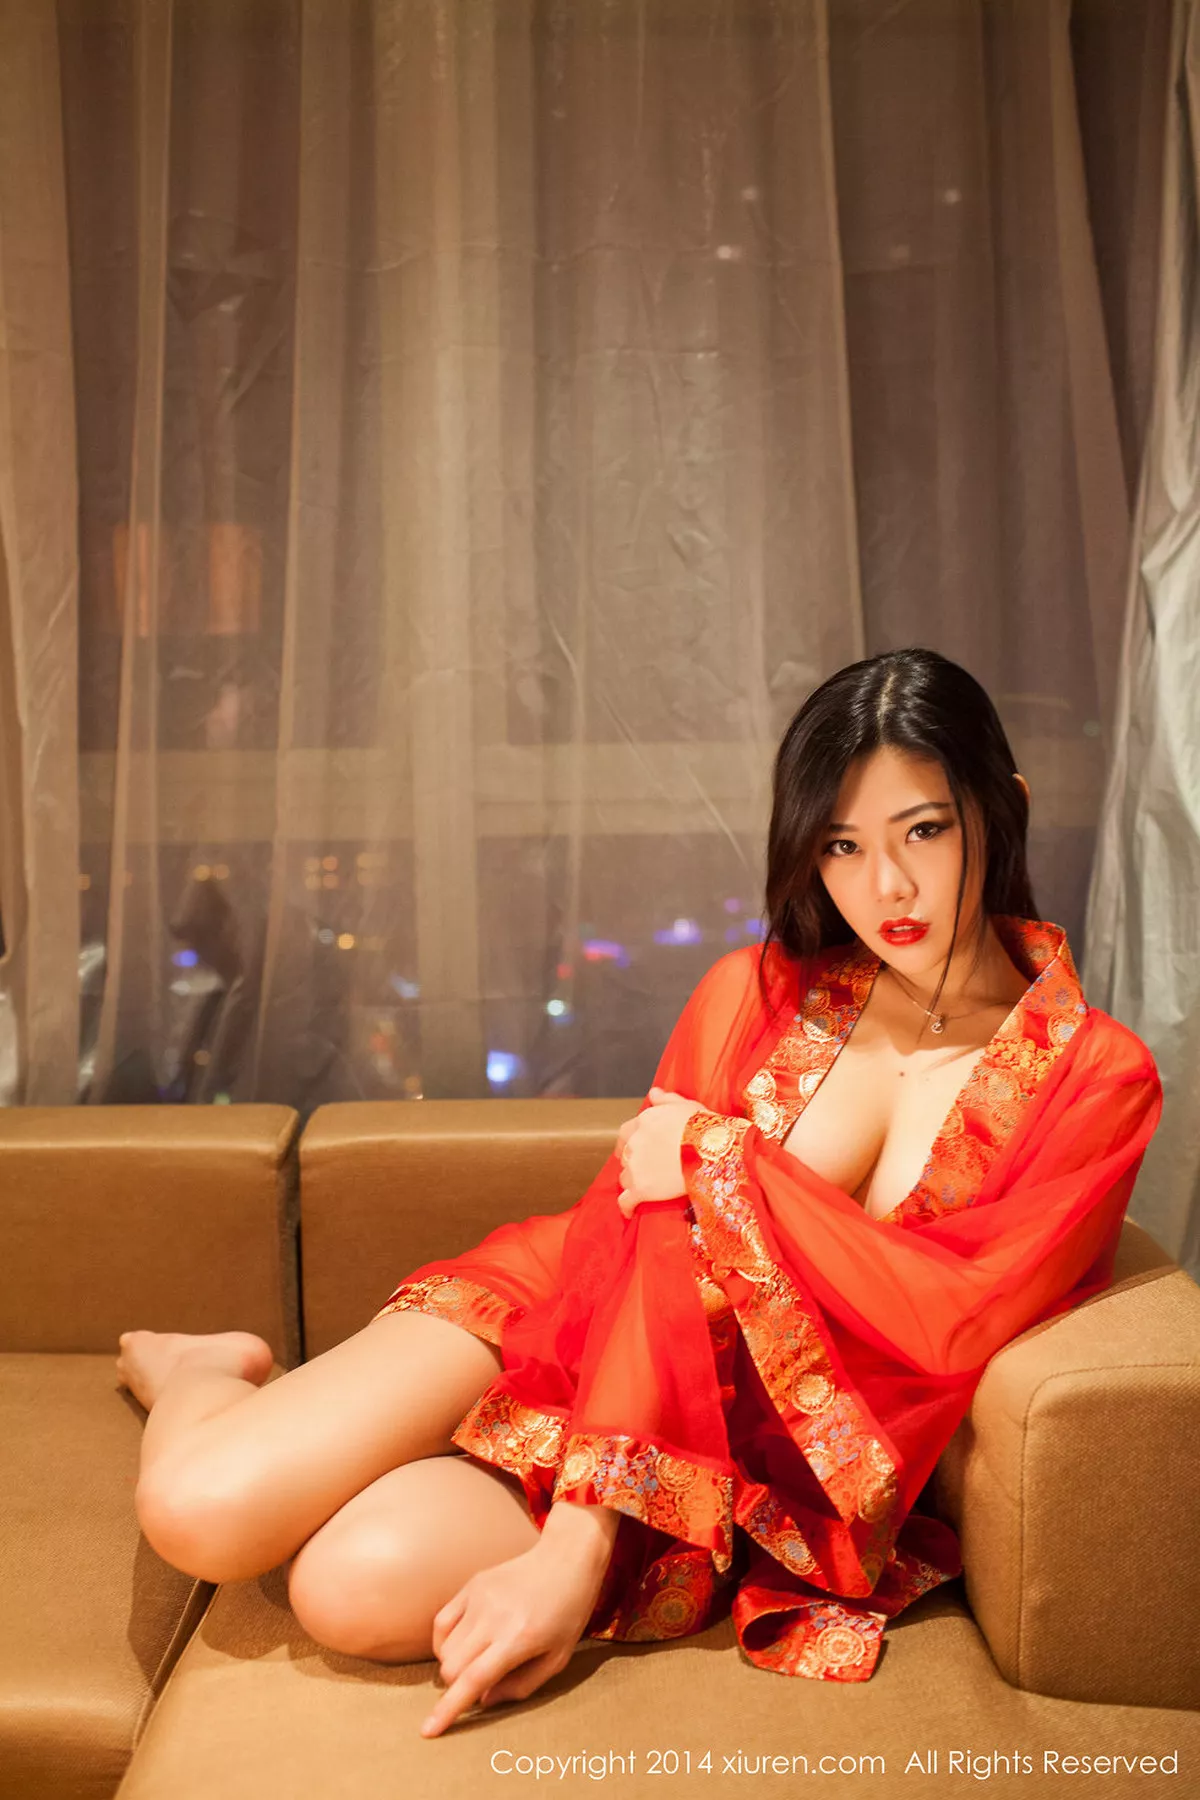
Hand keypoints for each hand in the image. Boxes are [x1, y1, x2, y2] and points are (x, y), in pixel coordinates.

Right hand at [420, 1506, 615, 1736]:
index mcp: (518, 1638)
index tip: (428, 1731)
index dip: (448, 1710)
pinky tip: (461, 1645)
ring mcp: (479, 1598)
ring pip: (444, 1649)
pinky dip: (444, 1642)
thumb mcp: (557, 1659)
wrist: (566, 1558)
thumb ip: (520, 1686)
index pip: (473, 1680)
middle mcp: (493, 1617)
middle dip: (458, 1687)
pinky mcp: (472, 1585)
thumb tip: (483, 1701)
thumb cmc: (567, 1613)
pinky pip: (441, 1622)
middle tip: (481, 1682)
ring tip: (479, 1658)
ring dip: (453, 1666)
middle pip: (451, 1668)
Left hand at [614, 1086, 706, 1217]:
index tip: (638, 1149)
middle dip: (634, 1162)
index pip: (625, 1134)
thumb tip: (653, 1093)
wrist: (712, 1151)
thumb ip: (666, 1099)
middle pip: (626, 1157)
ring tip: (649, 1188)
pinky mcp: (640, 1190)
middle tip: (649, 1169)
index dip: (631, 1142)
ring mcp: (635, 1167)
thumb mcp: (687, 1106)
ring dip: (633, 1182)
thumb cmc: (704, 1127)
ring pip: (625, 1178)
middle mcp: (634, 1143)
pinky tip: (631, 1211)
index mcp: (643, 1122)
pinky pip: (626, 1202)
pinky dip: (627, 1207)